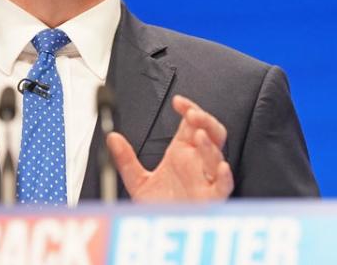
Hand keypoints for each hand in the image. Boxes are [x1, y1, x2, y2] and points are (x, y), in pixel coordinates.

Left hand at [106, 95, 232, 201]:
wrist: (163, 234)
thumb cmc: (160, 206)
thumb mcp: (138, 181)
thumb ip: (126, 160)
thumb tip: (112, 138)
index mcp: (183, 152)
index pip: (192, 123)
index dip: (189, 108)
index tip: (178, 102)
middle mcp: (197, 163)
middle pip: (211, 133)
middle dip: (205, 120)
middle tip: (192, 114)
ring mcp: (206, 180)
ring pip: (216, 156)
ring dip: (210, 145)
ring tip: (198, 135)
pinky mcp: (211, 199)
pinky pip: (223, 186)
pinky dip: (224, 176)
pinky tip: (220, 167)